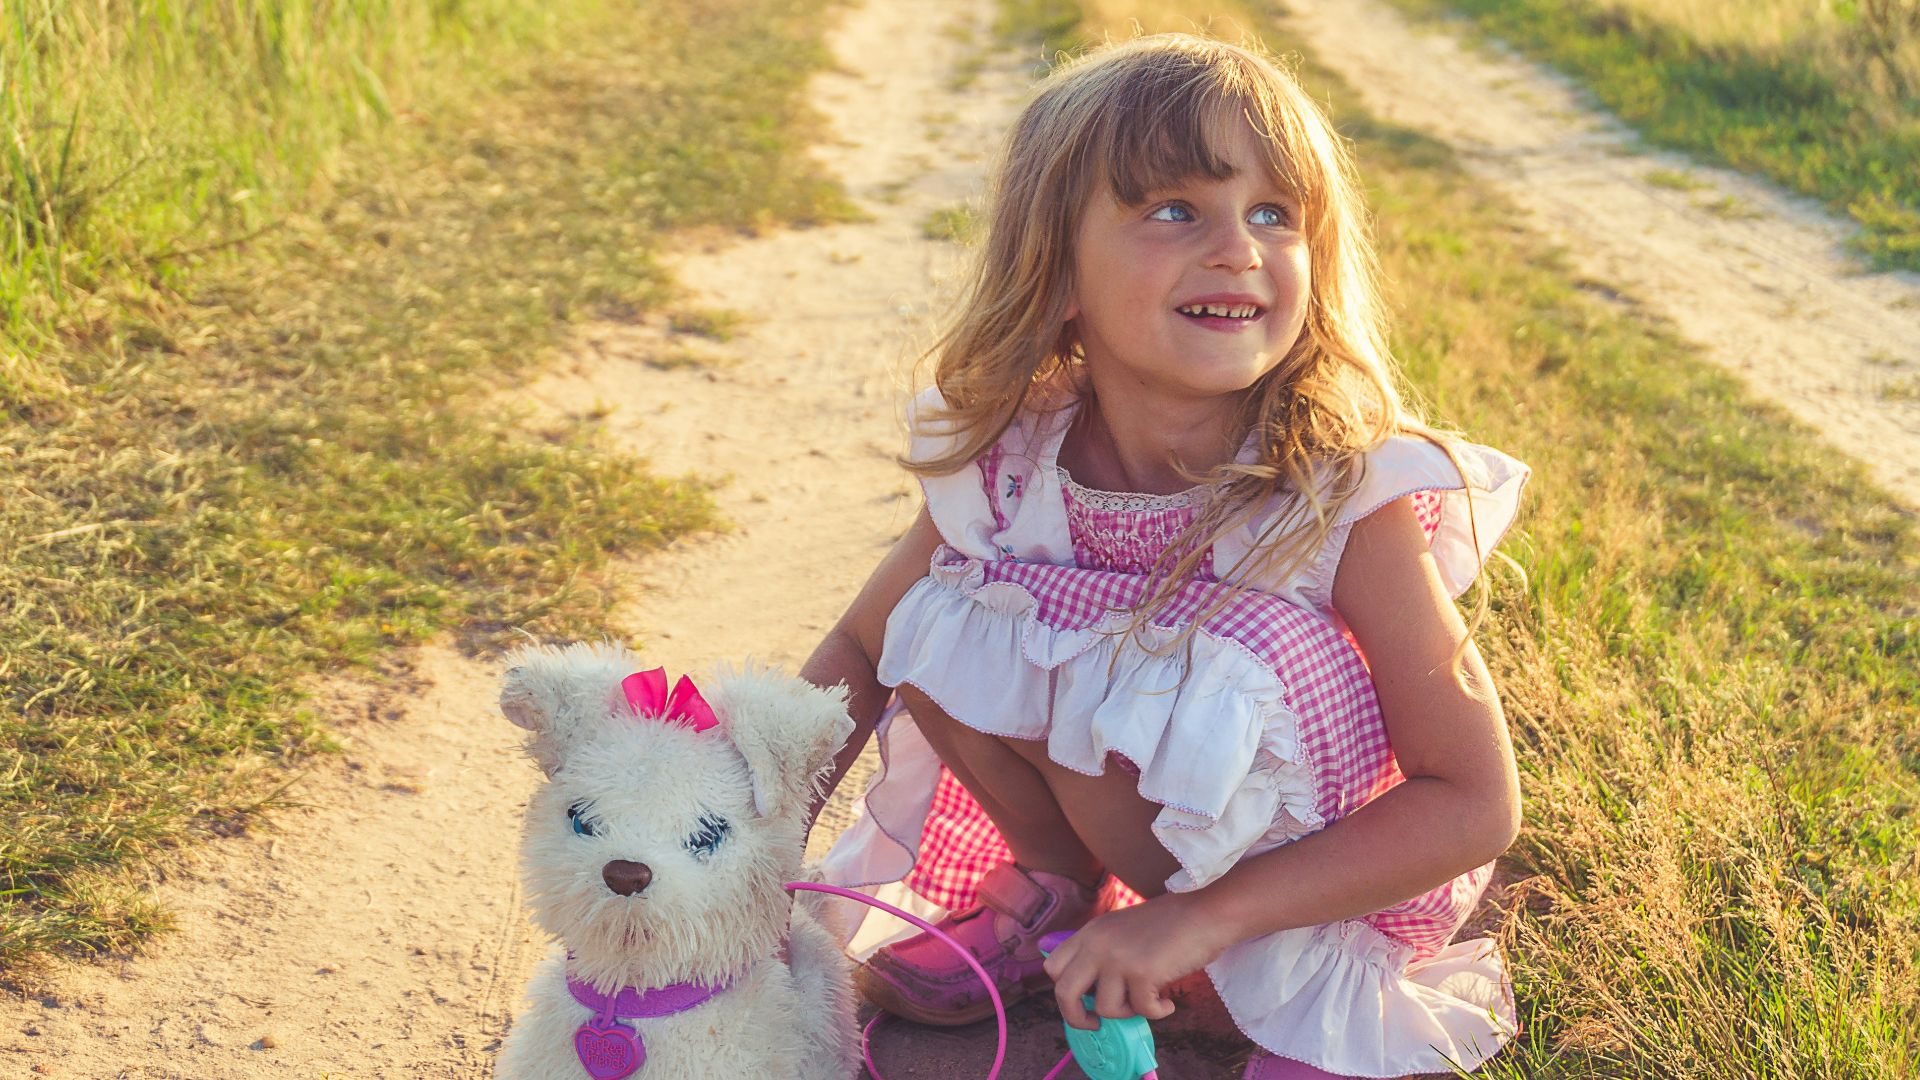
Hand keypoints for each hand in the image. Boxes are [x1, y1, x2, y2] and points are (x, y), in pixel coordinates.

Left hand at [1041, 891, 1227, 1030]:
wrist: (1205, 914)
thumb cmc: (1172, 923)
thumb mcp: (1123, 929)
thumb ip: (1103, 952)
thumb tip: (1093, 995)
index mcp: (1091, 932)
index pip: (1053, 966)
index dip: (1064, 990)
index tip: (1083, 1001)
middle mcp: (1097, 944)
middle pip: (1063, 993)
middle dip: (1077, 1017)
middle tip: (1096, 1023)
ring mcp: (1118, 958)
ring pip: (1105, 1008)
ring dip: (1128, 1012)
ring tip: (1148, 999)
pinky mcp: (1142, 973)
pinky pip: (1141, 1011)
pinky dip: (1157, 1012)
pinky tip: (1168, 1003)